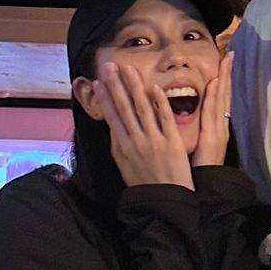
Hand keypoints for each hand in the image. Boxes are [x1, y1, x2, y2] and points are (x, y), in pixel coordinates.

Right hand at [93, 62, 193, 189]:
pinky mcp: (171, 143)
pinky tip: (154, 88)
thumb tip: (113, 130)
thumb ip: (119, 147)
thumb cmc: (145, 187)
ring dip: (134, 87)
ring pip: (142, 109)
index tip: (99, 82)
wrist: (163, 203)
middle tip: (109, 66)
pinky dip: (159, 103)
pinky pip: (165, 119)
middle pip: (123, 108)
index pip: (111, 117)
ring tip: (129, 69)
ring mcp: (153, 141)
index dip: (105, 98)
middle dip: (116, 86)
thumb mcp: (125, 168)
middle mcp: (135, 142)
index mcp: (122, 148)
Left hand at [191, 50, 233, 167]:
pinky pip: (213, 112)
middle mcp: (220, 125)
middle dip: (227, 74)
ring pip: (222, 99)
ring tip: (226, 60)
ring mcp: (218, 130)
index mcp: (216, 127)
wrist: (206, 187)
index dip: (223, 81)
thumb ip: (199, 131)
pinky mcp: (213, 136)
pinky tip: (215, 82)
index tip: (223, 63)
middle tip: (229, 54)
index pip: (219, 99)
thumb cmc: (198, 169)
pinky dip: (215, 97)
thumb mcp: (199, 145)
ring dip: (224, 78)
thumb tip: (193, 118)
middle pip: (225, 95)